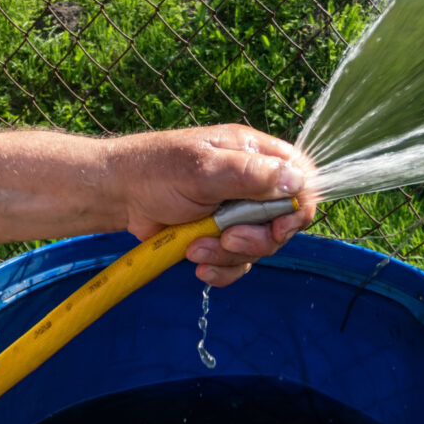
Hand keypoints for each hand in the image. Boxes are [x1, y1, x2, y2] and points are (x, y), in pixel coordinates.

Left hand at [107, 124, 316, 286]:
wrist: (120, 195)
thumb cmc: (157, 171)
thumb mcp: (203, 169)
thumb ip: (249, 174)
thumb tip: (296, 181)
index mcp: (256, 155)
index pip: (303, 181)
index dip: (298, 208)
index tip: (278, 226)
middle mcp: (253, 184)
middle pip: (284, 222)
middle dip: (257, 239)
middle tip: (227, 237)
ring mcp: (237, 214)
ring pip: (260, 247)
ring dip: (230, 255)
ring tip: (196, 248)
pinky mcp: (221, 238)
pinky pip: (238, 263)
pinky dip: (220, 269)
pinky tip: (197, 263)